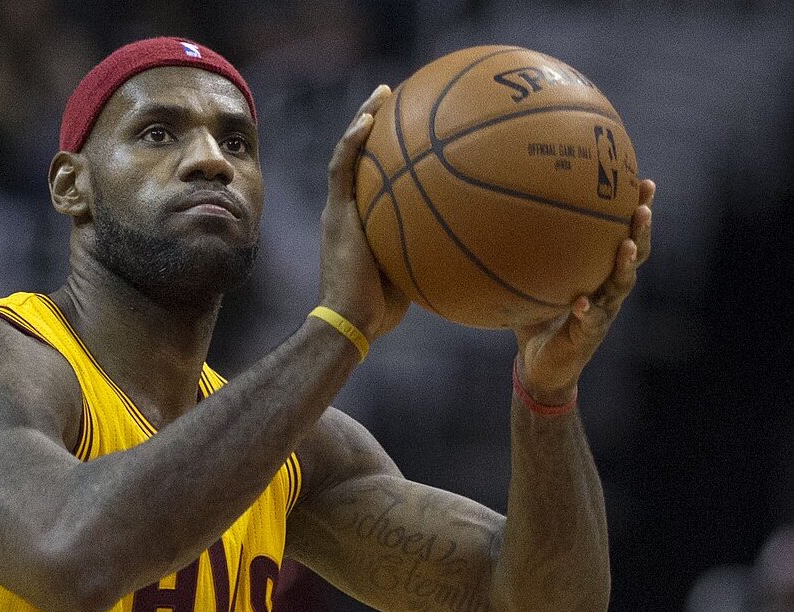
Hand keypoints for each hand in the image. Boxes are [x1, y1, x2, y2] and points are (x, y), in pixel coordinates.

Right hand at [318, 84, 409, 343]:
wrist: (351, 322)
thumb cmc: (382, 312)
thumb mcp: (413, 274)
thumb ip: (430, 253)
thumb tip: (472, 246)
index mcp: (360, 224)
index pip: (372, 181)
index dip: (387, 155)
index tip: (410, 132)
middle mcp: (346, 212)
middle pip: (358, 160)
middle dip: (375, 128)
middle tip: (395, 100)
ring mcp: (338, 211)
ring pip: (347, 155)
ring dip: (362, 121)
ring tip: (382, 93)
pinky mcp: (335, 214)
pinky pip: (342, 167)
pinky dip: (354, 140)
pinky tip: (369, 118)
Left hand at [514, 179, 655, 404]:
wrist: (540, 367)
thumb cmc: (537, 321)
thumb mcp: (532, 283)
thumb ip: (526, 257)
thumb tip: (502, 218)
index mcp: (599, 273)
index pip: (623, 236)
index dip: (635, 211)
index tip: (643, 182)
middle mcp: (608, 290)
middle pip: (635, 254)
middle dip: (642, 229)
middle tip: (643, 206)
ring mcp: (603, 313)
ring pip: (622, 285)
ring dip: (626, 264)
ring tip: (627, 244)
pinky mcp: (589, 336)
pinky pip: (592, 321)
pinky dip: (589, 311)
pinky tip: (584, 302)